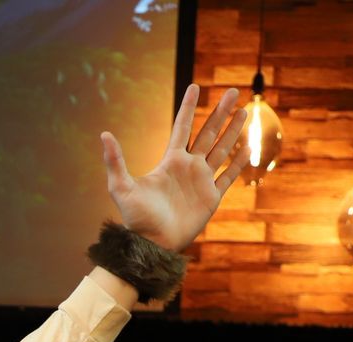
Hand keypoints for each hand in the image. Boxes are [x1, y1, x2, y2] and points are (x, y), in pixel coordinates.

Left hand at [103, 84, 246, 252]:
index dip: (189, 107)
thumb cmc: (136, 218)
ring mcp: (201, 182)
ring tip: (244, 111)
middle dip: (220, 112)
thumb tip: (104, 134)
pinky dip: (238, 163)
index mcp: (170, 162)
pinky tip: (248, 147)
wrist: (152, 244)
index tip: (195, 86)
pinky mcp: (211, 198)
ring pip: (221, 150)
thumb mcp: (121, 187)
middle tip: (232, 91)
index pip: (182, 127)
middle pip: (208, 133)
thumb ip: (115, 161)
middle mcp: (188, 167)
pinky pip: (228, 176)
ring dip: (233, 131)